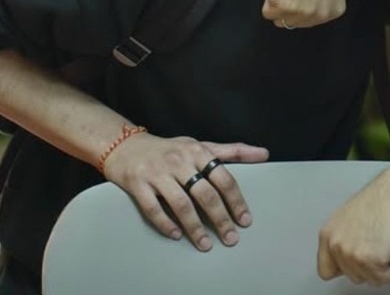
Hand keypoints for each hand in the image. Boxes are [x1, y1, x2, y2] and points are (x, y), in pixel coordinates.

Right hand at [103, 134, 268, 250]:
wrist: (125, 145)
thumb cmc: (169, 149)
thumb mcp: (200, 145)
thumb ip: (232, 151)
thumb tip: (264, 154)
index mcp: (197, 152)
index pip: (223, 178)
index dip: (236, 201)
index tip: (245, 220)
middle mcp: (178, 161)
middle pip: (205, 194)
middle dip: (220, 219)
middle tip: (230, 238)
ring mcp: (157, 173)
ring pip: (181, 204)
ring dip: (195, 227)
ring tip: (205, 244)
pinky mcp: (137, 184)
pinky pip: (153, 208)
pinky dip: (166, 224)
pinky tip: (177, 235)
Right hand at [263, 0, 344, 27]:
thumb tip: (309, 4)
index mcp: (334, 10)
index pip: (309, 20)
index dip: (301, 3)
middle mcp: (320, 15)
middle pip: (294, 22)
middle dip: (289, 5)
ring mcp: (301, 12)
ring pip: (280, 19)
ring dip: (278, 2)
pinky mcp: (281, 5)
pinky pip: (267, 12)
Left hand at [316, 166, 389, 284]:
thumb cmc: (384, 200)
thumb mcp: (351, 220)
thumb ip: (344, 240)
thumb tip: (347, 258)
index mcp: (328, 233)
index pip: (326, 270)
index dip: (346, 267)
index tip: (357, 259)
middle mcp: (336, 243)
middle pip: (351, 276)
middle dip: (368, 265)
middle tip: (377, 242)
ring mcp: (351, 252)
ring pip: (368, 279)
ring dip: (382, 265)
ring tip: (385, 241)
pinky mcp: (370, 259)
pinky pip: (384, 278)